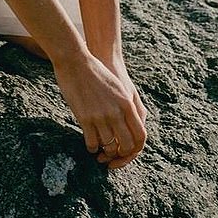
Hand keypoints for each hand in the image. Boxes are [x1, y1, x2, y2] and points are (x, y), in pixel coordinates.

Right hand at [51, 50, 147, 170]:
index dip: (136, 148)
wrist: (76, 61)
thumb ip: (126, 104)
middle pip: (127, 145)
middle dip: (121, 154)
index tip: (128, 150)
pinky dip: (92, 148)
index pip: (140, 135)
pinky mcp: (85, 118)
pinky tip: (91, 145)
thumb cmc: (97, 72)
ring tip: (101, 152)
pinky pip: (92, 143)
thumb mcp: (118, 87)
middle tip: (114, 155)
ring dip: (105, 152)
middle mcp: (117, 112)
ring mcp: (101, 116)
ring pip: (109, 146)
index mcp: (127, 104)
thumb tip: (130, 122)